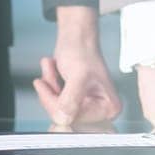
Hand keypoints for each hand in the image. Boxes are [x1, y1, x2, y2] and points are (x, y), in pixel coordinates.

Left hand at [34, 6, 122, 126]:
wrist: (76, 36)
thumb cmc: (83, 50)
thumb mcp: (79, 76)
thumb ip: (72, 99)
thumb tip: (64, 118)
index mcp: (108, 107)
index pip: (75, 118)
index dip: (56, 104)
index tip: (46, 88)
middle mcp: (100, 109)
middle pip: (64, 115)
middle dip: (51, 94)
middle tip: (48, 76)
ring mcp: (87, 104)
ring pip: (57, 108)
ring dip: (49, 87)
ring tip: (51, 68)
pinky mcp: (75, 100)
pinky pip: (54, 102)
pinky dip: (49, 86)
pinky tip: (51, 70)